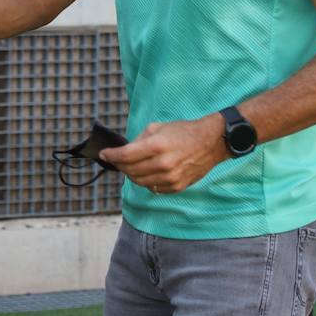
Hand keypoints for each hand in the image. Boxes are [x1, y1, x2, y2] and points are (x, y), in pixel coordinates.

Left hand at [98, 117, 226, 194]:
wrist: (211, 142)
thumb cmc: (184, 132)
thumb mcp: (158, 127)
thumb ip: (139, 140)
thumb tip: (125, 151)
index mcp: (157, 146)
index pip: (125, 155)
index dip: (111, 155)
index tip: (103, 154)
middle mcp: (163, 164)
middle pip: (130, 170)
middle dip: (119, 165)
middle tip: (115, 159)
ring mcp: (170, 178)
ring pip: (139, 181)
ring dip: (131, 174)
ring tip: (129, 166)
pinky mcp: (176, 187)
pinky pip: (153, 188)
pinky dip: (146, 181)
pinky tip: (146, 172)